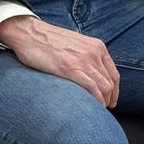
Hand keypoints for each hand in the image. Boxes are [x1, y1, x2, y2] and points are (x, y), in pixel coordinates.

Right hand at [0, 16, 119, 107]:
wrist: (29, 33)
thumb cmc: (48, 40)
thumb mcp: (75, 43)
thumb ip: (86, 55)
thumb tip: (91, 72)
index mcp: (97, 46)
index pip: (113, 73)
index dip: (115, 90)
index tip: (111, 99)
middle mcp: (94, 52)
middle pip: (111, 82)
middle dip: (110, 98)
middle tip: (106, 108)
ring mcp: (83, 60)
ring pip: (104, 87)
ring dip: (104, 101)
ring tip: (99, 110)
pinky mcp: (71, 69)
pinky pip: (92, 88)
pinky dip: (96, 100)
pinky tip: (93, 107)